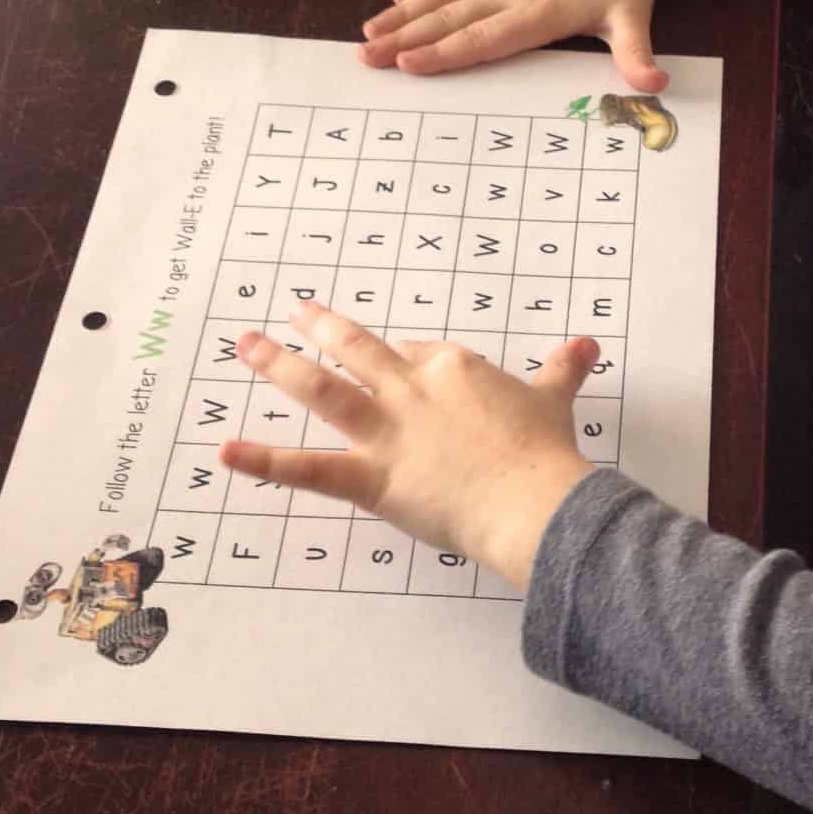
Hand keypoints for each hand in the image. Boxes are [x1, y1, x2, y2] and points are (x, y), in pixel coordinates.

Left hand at [218, 306, 597, 588]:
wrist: (534, 500)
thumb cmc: (544, 453)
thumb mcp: (553, 400)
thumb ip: (562, 369)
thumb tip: (587, 344)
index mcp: (453, 368)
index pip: (418, 354)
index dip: (406, 361)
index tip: (397, 362)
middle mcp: (412, 390)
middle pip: (359, 350)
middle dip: (323, 329)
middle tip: (293, 312)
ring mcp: (387, 432)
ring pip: (324, 391)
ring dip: (281, 366)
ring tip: (247, 346)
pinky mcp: (372, 478)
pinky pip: (310, 471)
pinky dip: (265, 463)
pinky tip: (225, 453)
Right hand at [358, 0, 721, 91]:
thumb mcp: (634, 19)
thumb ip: (636, 56)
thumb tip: (656, 84)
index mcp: (537, 13)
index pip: (481, 40)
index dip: (442, 53)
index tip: (405, 63)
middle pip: (449, 19)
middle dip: (403, 38)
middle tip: (364, 57)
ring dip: (402, 11)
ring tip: (367, 29)